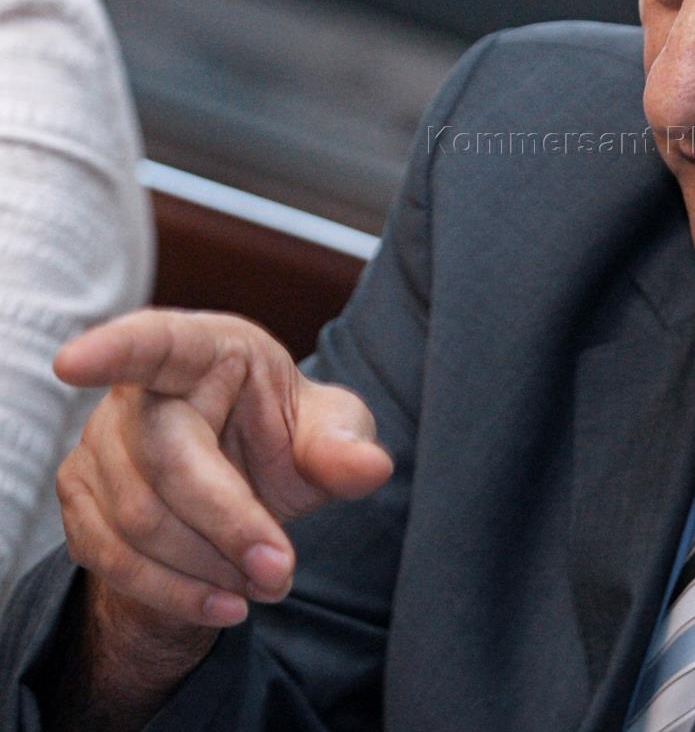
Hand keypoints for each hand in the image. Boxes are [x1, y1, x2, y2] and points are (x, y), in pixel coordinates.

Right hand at [52, 308, 392, 701]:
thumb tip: (372, 467)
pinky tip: (223, 601)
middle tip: (282, 572)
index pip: (156, 342)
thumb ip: (346, 447)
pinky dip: (173, 592)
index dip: (116, 350)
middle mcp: (141, 391)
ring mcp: (100, 443)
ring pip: (137, 521)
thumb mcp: (331, 433)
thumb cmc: (288, 437)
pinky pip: (112, 558)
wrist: (246, 488)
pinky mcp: (81, 498)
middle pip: (167, 460)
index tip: (74, 362)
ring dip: (207, 566)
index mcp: (207, 350)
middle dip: (229, 524)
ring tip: (264, 582)